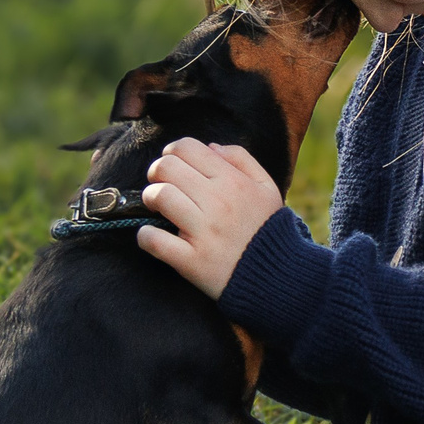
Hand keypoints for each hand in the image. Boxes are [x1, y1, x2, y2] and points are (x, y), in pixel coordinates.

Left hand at [136, 139, 285, 298]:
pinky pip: (155, 240)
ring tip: (157, 208)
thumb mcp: (267, 187)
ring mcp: (203, 232)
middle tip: (161, 185)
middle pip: (166, 167)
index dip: (172, 152)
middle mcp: (217, 202)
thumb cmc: (268, 229)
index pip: (186, 147)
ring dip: (149, 199)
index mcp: (233, 181)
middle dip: (156, 173)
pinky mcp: (192, 260)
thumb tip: (211, 147)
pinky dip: (145, 236)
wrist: (277, 276)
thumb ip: (241, 159)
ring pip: (159, 196)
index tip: (172, 167)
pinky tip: (151, 235)